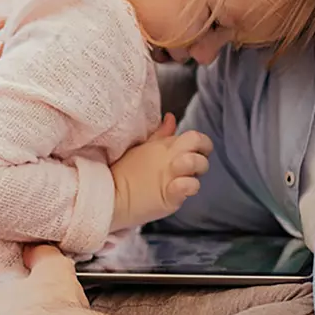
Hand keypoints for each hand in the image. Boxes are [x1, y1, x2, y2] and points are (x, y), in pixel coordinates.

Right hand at [110, 113, 212, 230]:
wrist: (110, 196)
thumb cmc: (125, 173)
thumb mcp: (142, 147)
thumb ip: (160, 134)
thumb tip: (171, 118)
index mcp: (165, 145)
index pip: (194, 135)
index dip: (201, 143)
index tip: (195, 153)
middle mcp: (171, 157)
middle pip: (200, 141)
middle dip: (204, 151)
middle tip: (194, 164)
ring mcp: (171, 175)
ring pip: (199, 163)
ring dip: (197, 170)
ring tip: (183, 177)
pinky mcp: (171, 195)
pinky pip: (189, 185)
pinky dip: (189, 187)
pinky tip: (179, 189)